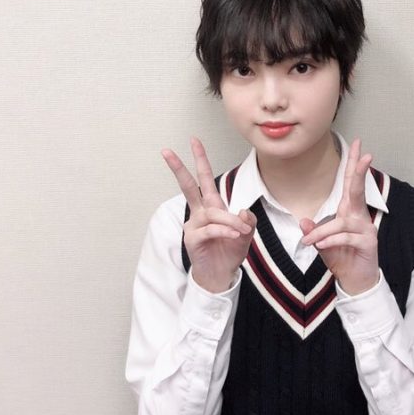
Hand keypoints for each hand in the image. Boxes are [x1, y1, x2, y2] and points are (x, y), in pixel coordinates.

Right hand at [162, 137, 255, 292]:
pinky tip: (233, 236)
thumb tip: (242, 211)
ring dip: (229, 221)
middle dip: (178, 168)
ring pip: (211, 213)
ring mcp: (194, 225)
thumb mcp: (246, 233)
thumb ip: (247, 220)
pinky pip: (210, 230)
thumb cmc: (230, 251)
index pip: (204, 179)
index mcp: (211, 207)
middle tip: (166, 151)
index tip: (194, 140)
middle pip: (188, 186)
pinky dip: (225, 232)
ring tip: (241, 232)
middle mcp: (200, 213)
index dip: (200, 160)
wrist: (221, 274)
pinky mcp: (192, 239)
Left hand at [300, 138, 379, 295]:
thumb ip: (314, 232)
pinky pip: (345, 237)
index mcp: (348, 211)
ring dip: (323, 231)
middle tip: (364, 154)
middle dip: (359, 171)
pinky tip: (322, 246)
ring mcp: (365, 229)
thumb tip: (303, 221)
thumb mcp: (322, 243)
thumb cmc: (341, 257)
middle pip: (357, 190)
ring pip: (342, 222)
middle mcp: (359, 216)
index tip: (357, 145)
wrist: (356, 280)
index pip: (350, 183)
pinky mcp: (367, 243)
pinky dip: (331, 241)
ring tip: (310, 242)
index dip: (353, 164)